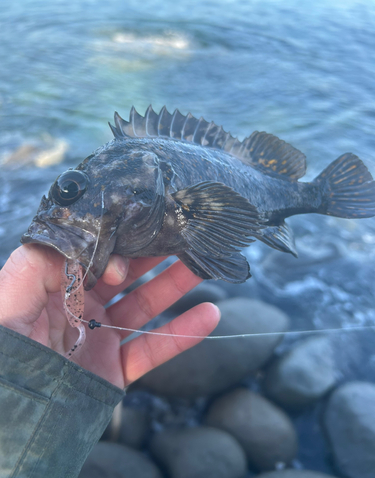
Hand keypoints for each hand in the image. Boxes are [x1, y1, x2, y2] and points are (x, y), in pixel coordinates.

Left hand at [0, 245, 219, 387]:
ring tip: (202, 267)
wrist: (18, 417)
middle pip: (126, 276)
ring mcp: (101, 339)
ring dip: (174, 286)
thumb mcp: (8, 305)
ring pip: (144, 306)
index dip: (118, 247)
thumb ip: (33, 266)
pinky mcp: (116, 369)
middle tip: (182, 237)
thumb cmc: (5, 358)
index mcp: (56, 288)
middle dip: (154, 256)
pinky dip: (182, 335)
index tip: (133, 245)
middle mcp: (81, 308)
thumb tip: (76, 242)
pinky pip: (153, 349)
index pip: (95, 256)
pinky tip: (208, 317)